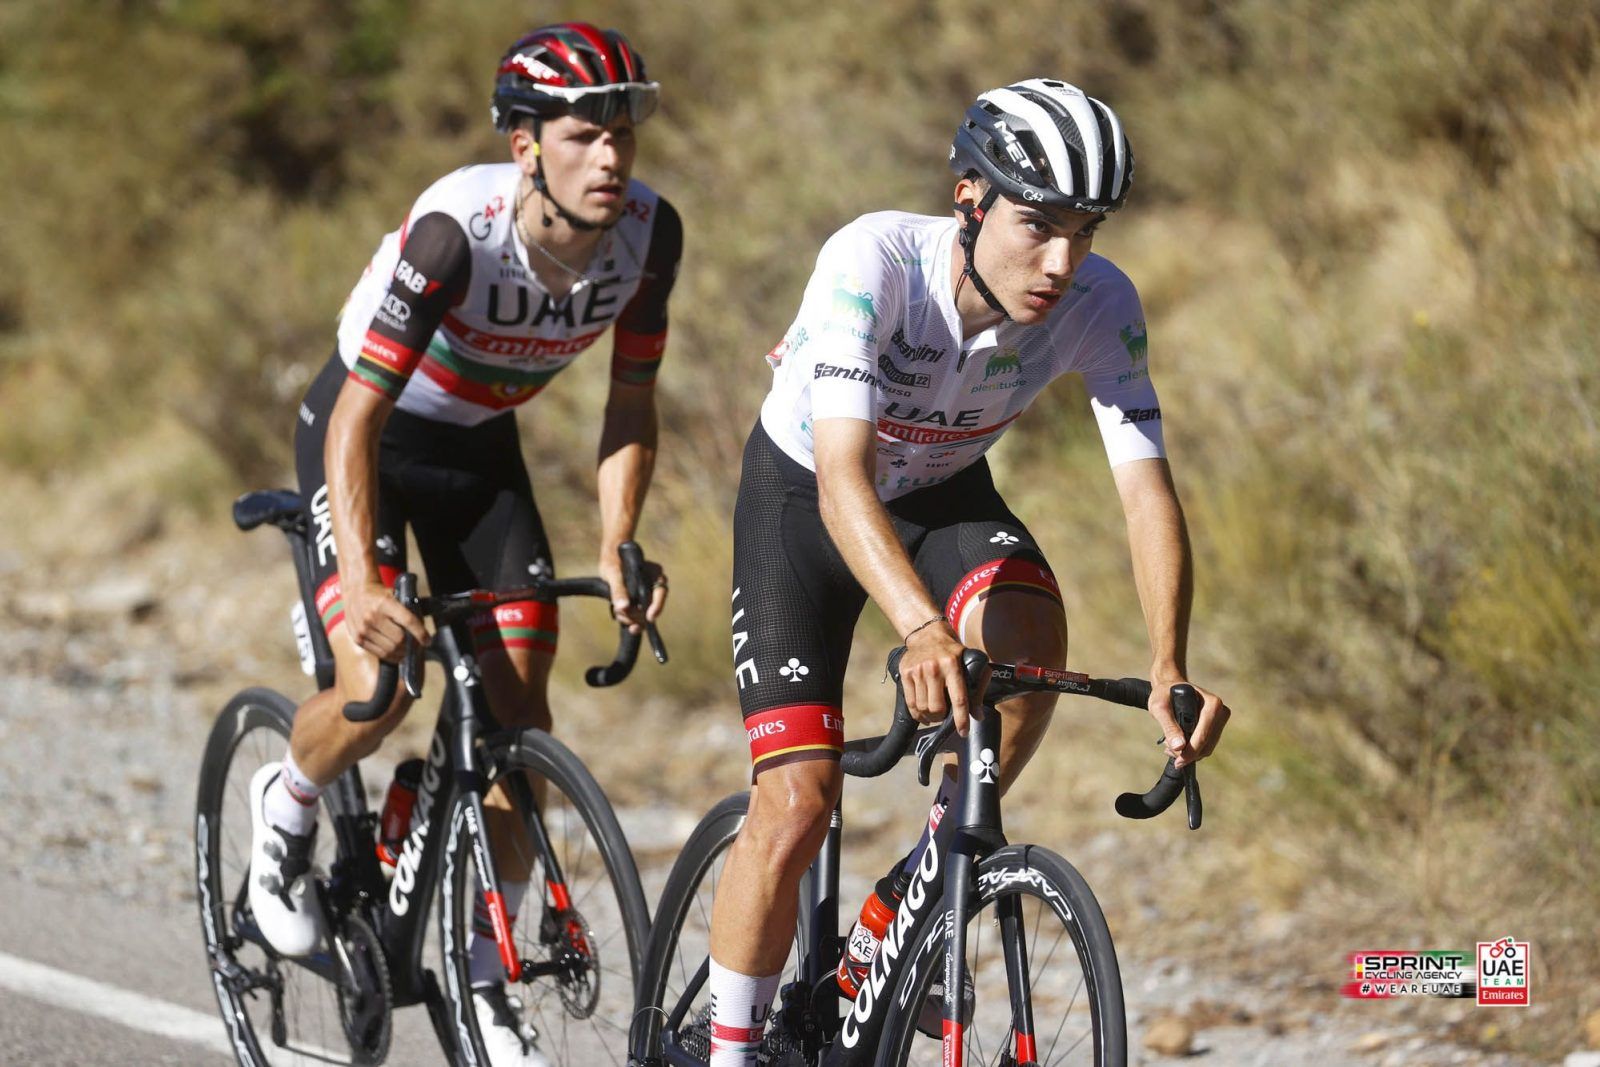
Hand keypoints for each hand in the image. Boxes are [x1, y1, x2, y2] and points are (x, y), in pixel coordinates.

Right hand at [342, 579, 427, 662]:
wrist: (356, 592)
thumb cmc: (381, 596)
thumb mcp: (396, 596)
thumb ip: (408, 612)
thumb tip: (422, 632)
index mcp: (385, 603)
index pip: (408, 621)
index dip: (420, 633)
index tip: (428, 640)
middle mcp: (372, 616)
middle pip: (399, 640)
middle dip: (412, 645)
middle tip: (418, 646)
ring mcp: (363, 629)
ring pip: (390, 650)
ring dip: (403, 653)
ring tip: (409, 650)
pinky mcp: (358, 639)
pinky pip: (380, 654)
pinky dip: (392, 657)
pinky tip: (398, 654)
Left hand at [600, 550, 666, 633]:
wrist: (609, 560)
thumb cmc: (613, 561)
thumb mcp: (614, 573)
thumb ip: (618, 589)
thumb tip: (623, 607)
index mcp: (654, 573)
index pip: (661, 591)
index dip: (657, 606)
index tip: (650, 617)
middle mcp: (654, 585)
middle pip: (651, 608)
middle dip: (636, 615)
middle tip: (620, 611)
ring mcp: (647, 596)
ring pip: (644, 616)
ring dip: (629, 618)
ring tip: (616, 610)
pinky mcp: (639, 604)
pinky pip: (638, 618)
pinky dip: (628, 620)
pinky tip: (620, 616)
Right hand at [898, 621, 984, 735]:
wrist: (927, 634)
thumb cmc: (952, 651)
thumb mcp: (969, 662)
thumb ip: (978, 687)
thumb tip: (978, 715)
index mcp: (952, 665)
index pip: (958, 698)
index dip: (961, 719)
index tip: (963, 731)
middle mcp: (933, 668)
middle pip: (937, 707)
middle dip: (942, 717)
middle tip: (945, 716)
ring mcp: (917, 671)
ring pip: (923, 707)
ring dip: (930, 716)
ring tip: (934, 713)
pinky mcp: (905, 674)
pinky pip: (910, 703)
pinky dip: (918, 714)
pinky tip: (923, 714)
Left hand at [1147, 677, 1229, 769]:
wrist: (1169, 687)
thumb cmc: (1164, 694)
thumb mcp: (1160, 708)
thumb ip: (1169, 727)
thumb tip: (1179, 747)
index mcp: (1212, 704)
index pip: (1203, 735)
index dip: (1190, 752)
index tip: (1178, 762)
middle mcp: (1221, 711)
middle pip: (1207, 744)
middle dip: (1188, 753)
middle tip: (1168, 752)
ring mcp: (1220, 719)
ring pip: (1207, 748)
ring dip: (1189, 753)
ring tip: (1169, 748)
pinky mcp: (1216, 726)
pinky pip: (1206, 745)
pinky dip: (1193, 749)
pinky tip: (1178, 746)